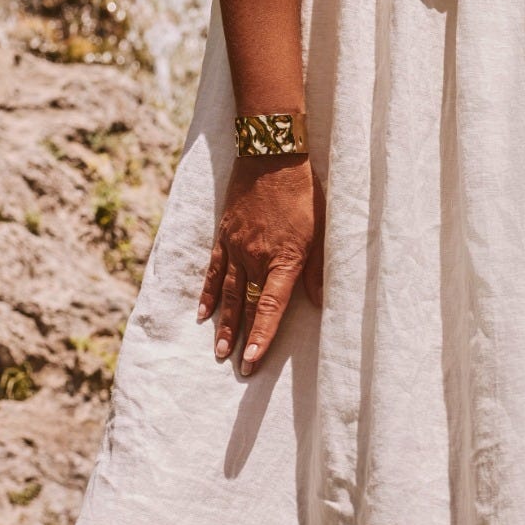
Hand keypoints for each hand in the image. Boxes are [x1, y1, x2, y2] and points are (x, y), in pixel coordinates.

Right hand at [198, 158, 323, 375]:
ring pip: (229, 294)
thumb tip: (319, 302)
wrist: (271, 156)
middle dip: (242, 339)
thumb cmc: (303, 191)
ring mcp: (236, 248)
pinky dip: (209, 294)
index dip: (262, 336)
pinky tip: (203, 314)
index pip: (271, 307)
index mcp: (284, 259)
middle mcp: (256, 258)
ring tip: (219, 351)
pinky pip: (214, 271)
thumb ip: (318, 268)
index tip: (253, 361)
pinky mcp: (225, 236)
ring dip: (224, 325)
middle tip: (237, 368)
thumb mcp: (322, 229)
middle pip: (248, 306)